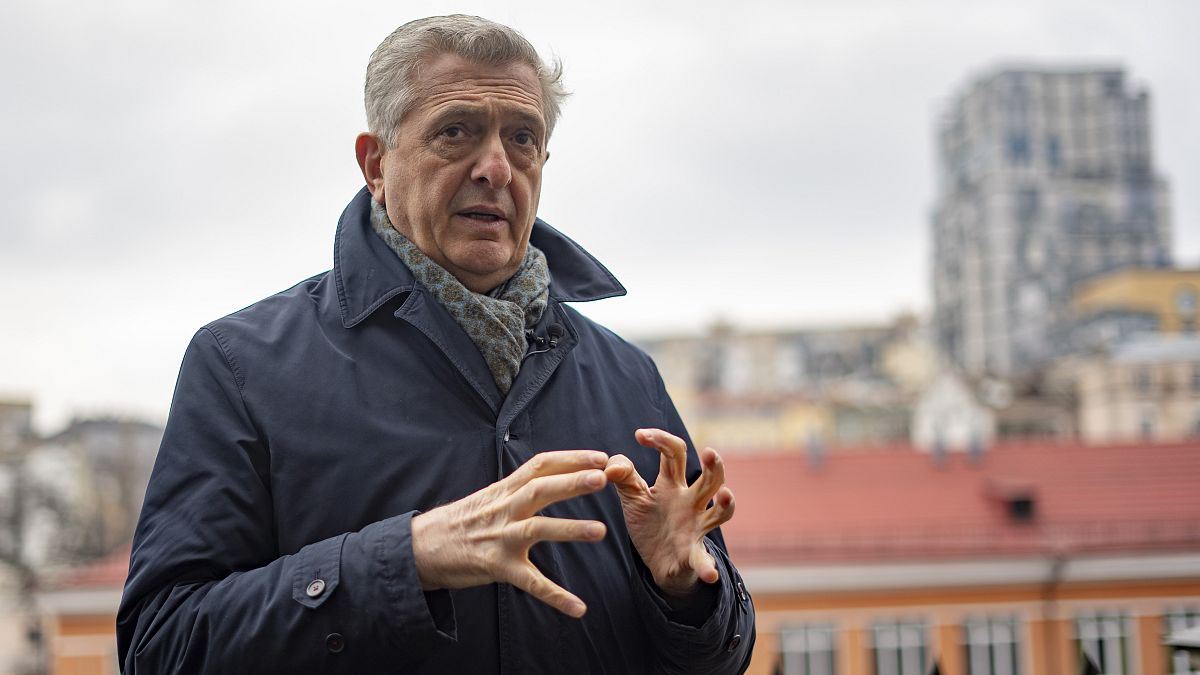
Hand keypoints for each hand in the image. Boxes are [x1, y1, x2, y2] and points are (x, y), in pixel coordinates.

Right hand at [410, 450, 608, 617]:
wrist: (420, 548)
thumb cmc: (460, 521)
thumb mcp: (489, 496)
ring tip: (601, 531)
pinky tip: (578, 607)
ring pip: (538, 529)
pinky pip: (530, 583)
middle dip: (572, 482)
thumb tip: (550, 474)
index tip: (599, 456)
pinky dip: (555, 596)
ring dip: (570, 529)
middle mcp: (504, 509)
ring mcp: (501, 538)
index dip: (570, 459)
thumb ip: (518, 487)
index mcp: (504, 490)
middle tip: (603, 477)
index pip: (540, 466)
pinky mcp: (497, 567)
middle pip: (540, 489)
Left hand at [604, 428, 735, 598]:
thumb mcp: (633, 496)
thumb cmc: (650, 522)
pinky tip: (709, 574)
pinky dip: (708, 567)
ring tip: (726, 496)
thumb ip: (622, 476)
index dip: (661, 439)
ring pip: (720, 513)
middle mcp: (691, 502)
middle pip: (710, 479)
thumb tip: (608, 466)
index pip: (675, 453)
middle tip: (710, 452)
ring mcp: (696, 527)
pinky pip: (703, 560)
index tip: (639, 435)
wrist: (657, 563)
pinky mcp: (693, 555)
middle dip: (714, 465)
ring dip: (727, 505)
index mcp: (673, 484)